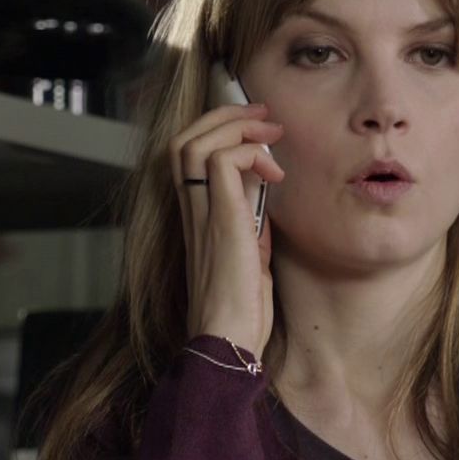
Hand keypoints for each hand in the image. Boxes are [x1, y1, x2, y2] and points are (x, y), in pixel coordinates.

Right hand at [171, 101, 285, 359]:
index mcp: (196, 219)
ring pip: (196, 142)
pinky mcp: (220, 222)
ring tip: (270, 136)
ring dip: (236, 127)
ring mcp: (201, 216)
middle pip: (185, 139)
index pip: (189, 156)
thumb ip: (250, 227)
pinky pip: (221, 162)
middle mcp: (191, 212)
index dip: (219, 131)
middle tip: (265, 118)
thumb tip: (261, 199)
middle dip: (226, 116)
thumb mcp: (249, 259)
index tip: (258, 130)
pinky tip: (273, 173)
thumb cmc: (240, 314)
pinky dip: (249, 154)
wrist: (228, 342)